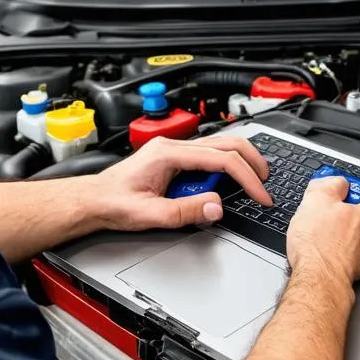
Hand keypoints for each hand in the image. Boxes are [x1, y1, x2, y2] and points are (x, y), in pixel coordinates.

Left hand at [91, 135, 271, 231]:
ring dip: (240, 163)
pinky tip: (229, 183)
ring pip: (220, 147)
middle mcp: (173, 146)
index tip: (260, 195)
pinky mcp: (174, 158)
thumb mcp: (150, 215)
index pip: (220, 159)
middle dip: (252, 162)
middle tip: (266, 184)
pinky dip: (226, 168)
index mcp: (168, 154)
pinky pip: (208, 156)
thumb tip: (216, 207)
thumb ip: (184, 212)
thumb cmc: (113, 203)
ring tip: (253, 184)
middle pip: (227, 143)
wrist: (93, 200)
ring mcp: (174, 150)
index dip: (246, 177)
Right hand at [286, 177, 359, 287]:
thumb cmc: (320, 243)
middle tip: (344, 210)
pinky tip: (334, 247)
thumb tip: (338, 182)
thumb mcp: (317, 198)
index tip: (346, 194)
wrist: (318, 276)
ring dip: (358, 231)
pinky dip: (352, 248)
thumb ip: (332, 183)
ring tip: (336, 230)